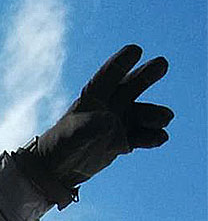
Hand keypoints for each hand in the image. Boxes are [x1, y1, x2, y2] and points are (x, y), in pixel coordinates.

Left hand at [22, 44, 172, 203]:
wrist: (56, 170)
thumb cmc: (61, 146)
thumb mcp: (74, 134)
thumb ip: (90, 126)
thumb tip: (112, 124)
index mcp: (92, 96)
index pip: (109, 74)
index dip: (122, 61)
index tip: (136, 50)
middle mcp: (107, 105)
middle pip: (132, 85)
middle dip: (147, 74)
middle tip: (162, 64)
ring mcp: (116, 122)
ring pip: (141, 112)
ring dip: (154, 114)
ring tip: (165, 119)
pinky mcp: (121, 140)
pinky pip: (141, 135)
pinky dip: (151, 137)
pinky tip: (160, 139)